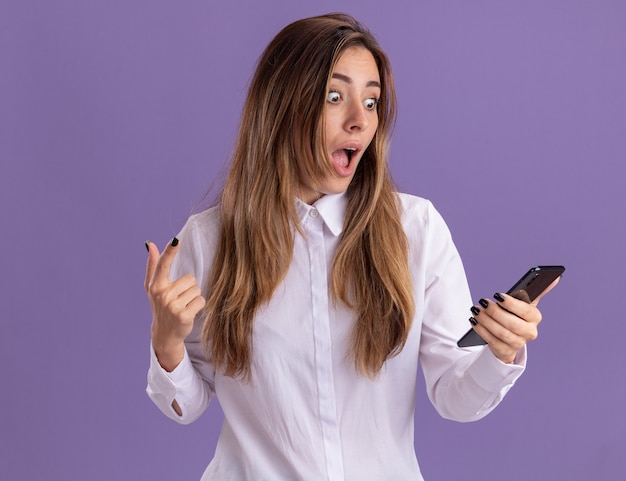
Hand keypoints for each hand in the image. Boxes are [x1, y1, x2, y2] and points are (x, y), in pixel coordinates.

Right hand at [145, 238, 205, 370]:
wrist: (164, 333)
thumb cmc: (160, 305)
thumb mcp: (153, 287)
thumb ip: (153, 265)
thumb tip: (150, 244)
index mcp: (155, 285)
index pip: (163, 264)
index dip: (170, 251)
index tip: (176, 240)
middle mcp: (162, 294)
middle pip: (190, 279)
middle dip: (188, 288)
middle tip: (179, 298)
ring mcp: (172, 306)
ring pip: (197, 290)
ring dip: (194, 297)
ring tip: (184, 305)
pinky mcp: (184, 315)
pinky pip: (201, 301)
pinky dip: (198, 306)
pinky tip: (189, 312)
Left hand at [470, 278, 559, 362]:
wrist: (509, 339)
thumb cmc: (516, 316)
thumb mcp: (524, 304)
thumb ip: (537, 291)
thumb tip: (557, 277)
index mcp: (535, 318)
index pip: (526, 310)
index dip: (511, 304)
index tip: (498, 295)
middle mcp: (530, 332)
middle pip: (512, 324)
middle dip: (495, 312)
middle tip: (483, 302)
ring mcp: (518, 343)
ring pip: (501, 333)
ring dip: (486, 321)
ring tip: (476, 310)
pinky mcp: (505, 351)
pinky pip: (492, 341)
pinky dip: (481, 330)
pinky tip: (473, 321)